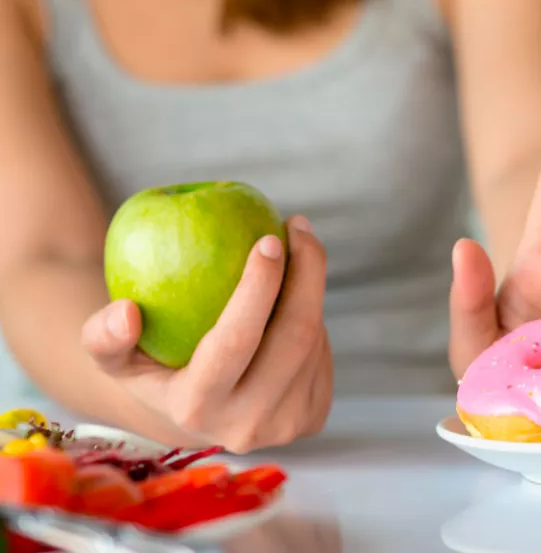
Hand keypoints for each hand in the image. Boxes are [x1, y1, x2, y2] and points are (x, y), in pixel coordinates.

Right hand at [81, 216, 332, 452]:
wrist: (197, 416)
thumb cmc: (154, 368)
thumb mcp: (115, 358)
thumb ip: (102, 337)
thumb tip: (126, 312)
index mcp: (196, 409)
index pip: (235, 340)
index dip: (259, 286)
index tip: (269, 239)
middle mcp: (246, 426)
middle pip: (294, 337)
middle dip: (307, 273)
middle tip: (298, 229)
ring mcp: (286, 426)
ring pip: (314, 341)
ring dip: (311, 289)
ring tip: (297, 252)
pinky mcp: (312, 418)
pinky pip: (322, 354)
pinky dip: (313, 316)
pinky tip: (298, 294)